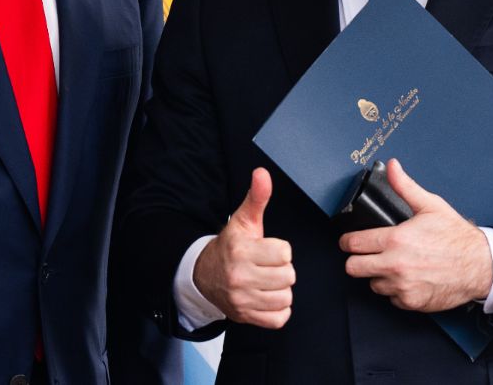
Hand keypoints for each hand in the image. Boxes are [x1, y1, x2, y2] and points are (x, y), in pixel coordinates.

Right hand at [193, 167, 294, 327]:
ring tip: (267, 281)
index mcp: (241, 251)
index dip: (281, 250)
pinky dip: (278, 310)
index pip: (284, 253)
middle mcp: (239, 277)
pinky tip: (267, 296)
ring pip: (285, 297)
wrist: (204, 275)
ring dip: (281, 289)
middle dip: (282, 269)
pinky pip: (279, 318)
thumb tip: (262, 173)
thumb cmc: (231, 246)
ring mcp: (242, 300)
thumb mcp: (243, 220)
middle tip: (267, 266)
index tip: (268, 249)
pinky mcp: (245, 317)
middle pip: (288, 276)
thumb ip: (257, 197)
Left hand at [338, 158, 492, 312]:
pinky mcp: (411, 302)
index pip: (353, 244)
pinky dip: (395, 291)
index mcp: (395, 240)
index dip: (348, 241)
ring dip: (378, 276)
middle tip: (365, 255)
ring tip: (392, 266)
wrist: (481, 265)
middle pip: (353, 268)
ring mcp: (402, 286)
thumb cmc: (457, 237)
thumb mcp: (430, 205)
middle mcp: (395, 265)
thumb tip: (393, 167)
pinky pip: (391, 299)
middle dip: (356, 260)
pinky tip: (407, 279)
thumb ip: (405, 186)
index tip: (348, 242)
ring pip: (372, 284)